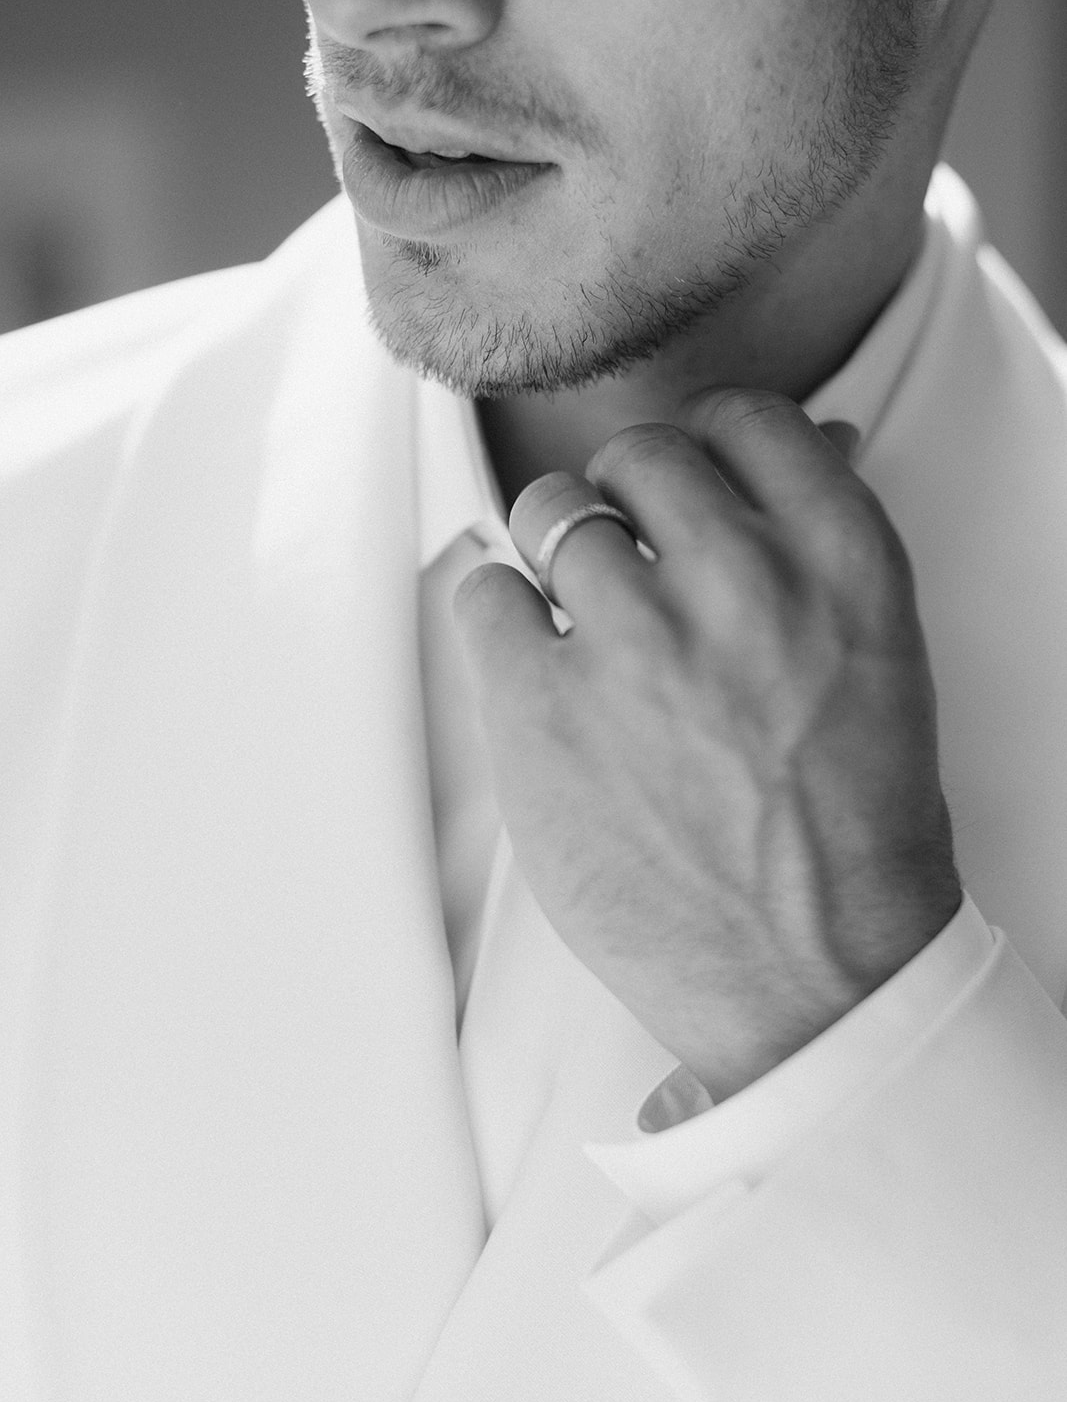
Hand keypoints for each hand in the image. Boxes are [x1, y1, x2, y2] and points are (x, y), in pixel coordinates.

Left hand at [454, 389, 960, 1098]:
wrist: (813, 979)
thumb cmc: (852, 835)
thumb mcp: (879, 664)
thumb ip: (824, 549)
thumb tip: (812, 445)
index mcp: (841, 565)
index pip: (750, 421)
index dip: (706, 445)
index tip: (685, 482)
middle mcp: (739, 583)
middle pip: (640, 455)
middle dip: (626, 495)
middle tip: (626, 555)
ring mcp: (634, 645)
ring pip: (552, 512)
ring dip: (557, 554)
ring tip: (580, 623)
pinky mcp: (542, 711)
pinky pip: (485, 596)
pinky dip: (500, 620)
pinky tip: (535, 669)